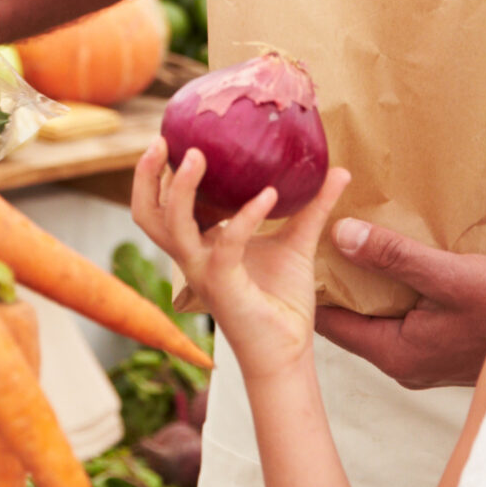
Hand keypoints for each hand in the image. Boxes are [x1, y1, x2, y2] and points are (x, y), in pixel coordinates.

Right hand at [132, 138, 352, 378]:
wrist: (289, 351)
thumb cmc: (284, 301)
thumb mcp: (298, 242)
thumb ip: (312, 206)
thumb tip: (339, 169)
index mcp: (200, 244)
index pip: (162, 205)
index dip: (156, 173)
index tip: (171, 134)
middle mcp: (192, 256)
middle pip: (147, 214)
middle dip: (146, 177)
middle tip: (162, 141)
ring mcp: (203, 272)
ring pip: (170, 226)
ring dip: (179, 189)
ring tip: (196, 155)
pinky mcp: (224, 286)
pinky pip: (226, 245)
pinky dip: (245, 217)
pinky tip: (269, 195)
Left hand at [312, 220, 485, 388]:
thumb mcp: (448, 274)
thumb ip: (393, 257)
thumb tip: (341, 235)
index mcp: (396, 353)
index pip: (331, 324)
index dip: (314, 287)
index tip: (301, 251)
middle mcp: (403, 362)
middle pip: (351, 319)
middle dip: (338, 281)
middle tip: (319, 238)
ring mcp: (422, 356)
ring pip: (377, 316)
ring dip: (367, 283)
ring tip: (351, 240)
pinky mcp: (439, 345)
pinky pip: (401, 316)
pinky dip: (392, 290)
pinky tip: (392, 260)